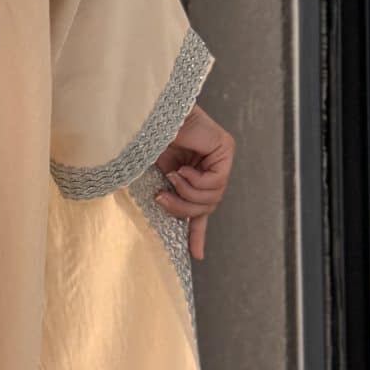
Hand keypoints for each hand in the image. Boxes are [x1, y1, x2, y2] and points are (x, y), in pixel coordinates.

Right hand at [154, 103, 234, 261]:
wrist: (147, 115)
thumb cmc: (145, 139)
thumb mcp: (154, 175)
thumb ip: (166, 195)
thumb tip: (166, 218)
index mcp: (192, 172)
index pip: (201, 208)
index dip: (197, 232)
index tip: (197, 254)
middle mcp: (210, 165)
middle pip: (206, 206)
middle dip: (183, 209)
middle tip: (161, 199)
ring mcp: (220, 156)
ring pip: (212, 198)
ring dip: (186, 194)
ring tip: (170, 178)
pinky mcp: (225, 149)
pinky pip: (215, 183)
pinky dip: (194, 182)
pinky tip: (181, 169)